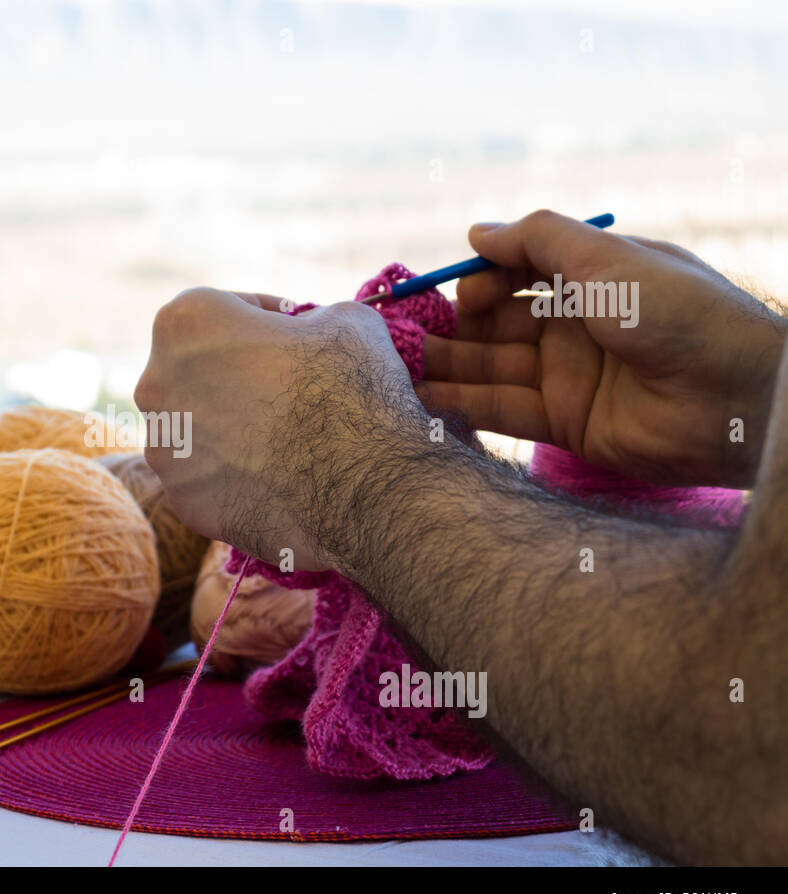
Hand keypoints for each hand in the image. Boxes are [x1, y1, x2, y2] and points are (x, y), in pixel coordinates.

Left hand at [135, 287, 417, 570]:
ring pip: (201, 427)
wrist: (362, 488)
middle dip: (243, 374)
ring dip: (236, 426)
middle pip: (203, 370)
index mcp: (184, 323)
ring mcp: (164, 449)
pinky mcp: (183, 500)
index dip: (267, 319)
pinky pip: (210, 477)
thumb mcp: (344, 319)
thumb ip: (308, 317)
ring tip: (290, 438)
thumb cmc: (350, 388)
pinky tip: (280, 476)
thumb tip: (305, 334)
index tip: (296, 335)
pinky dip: (238, 475)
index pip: (224, 309)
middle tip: (294, 387)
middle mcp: (155, 383)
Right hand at [416, 209, 785, 486]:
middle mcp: (576, 327)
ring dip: (447, 366)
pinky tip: (425, 399)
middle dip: (451, 327)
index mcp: (592, 280)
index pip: (518, 275)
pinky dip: (465, 404)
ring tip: (396, 368)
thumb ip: (536, 241)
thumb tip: (474, 233)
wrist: (733, 398)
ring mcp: (569, 377)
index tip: (448, 292)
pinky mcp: (565, 425)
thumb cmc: (677, 314)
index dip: (478, 281)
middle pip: (497, 324)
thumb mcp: (606, 259)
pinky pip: (504, 411)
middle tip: (400, 334)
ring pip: (493, 368)